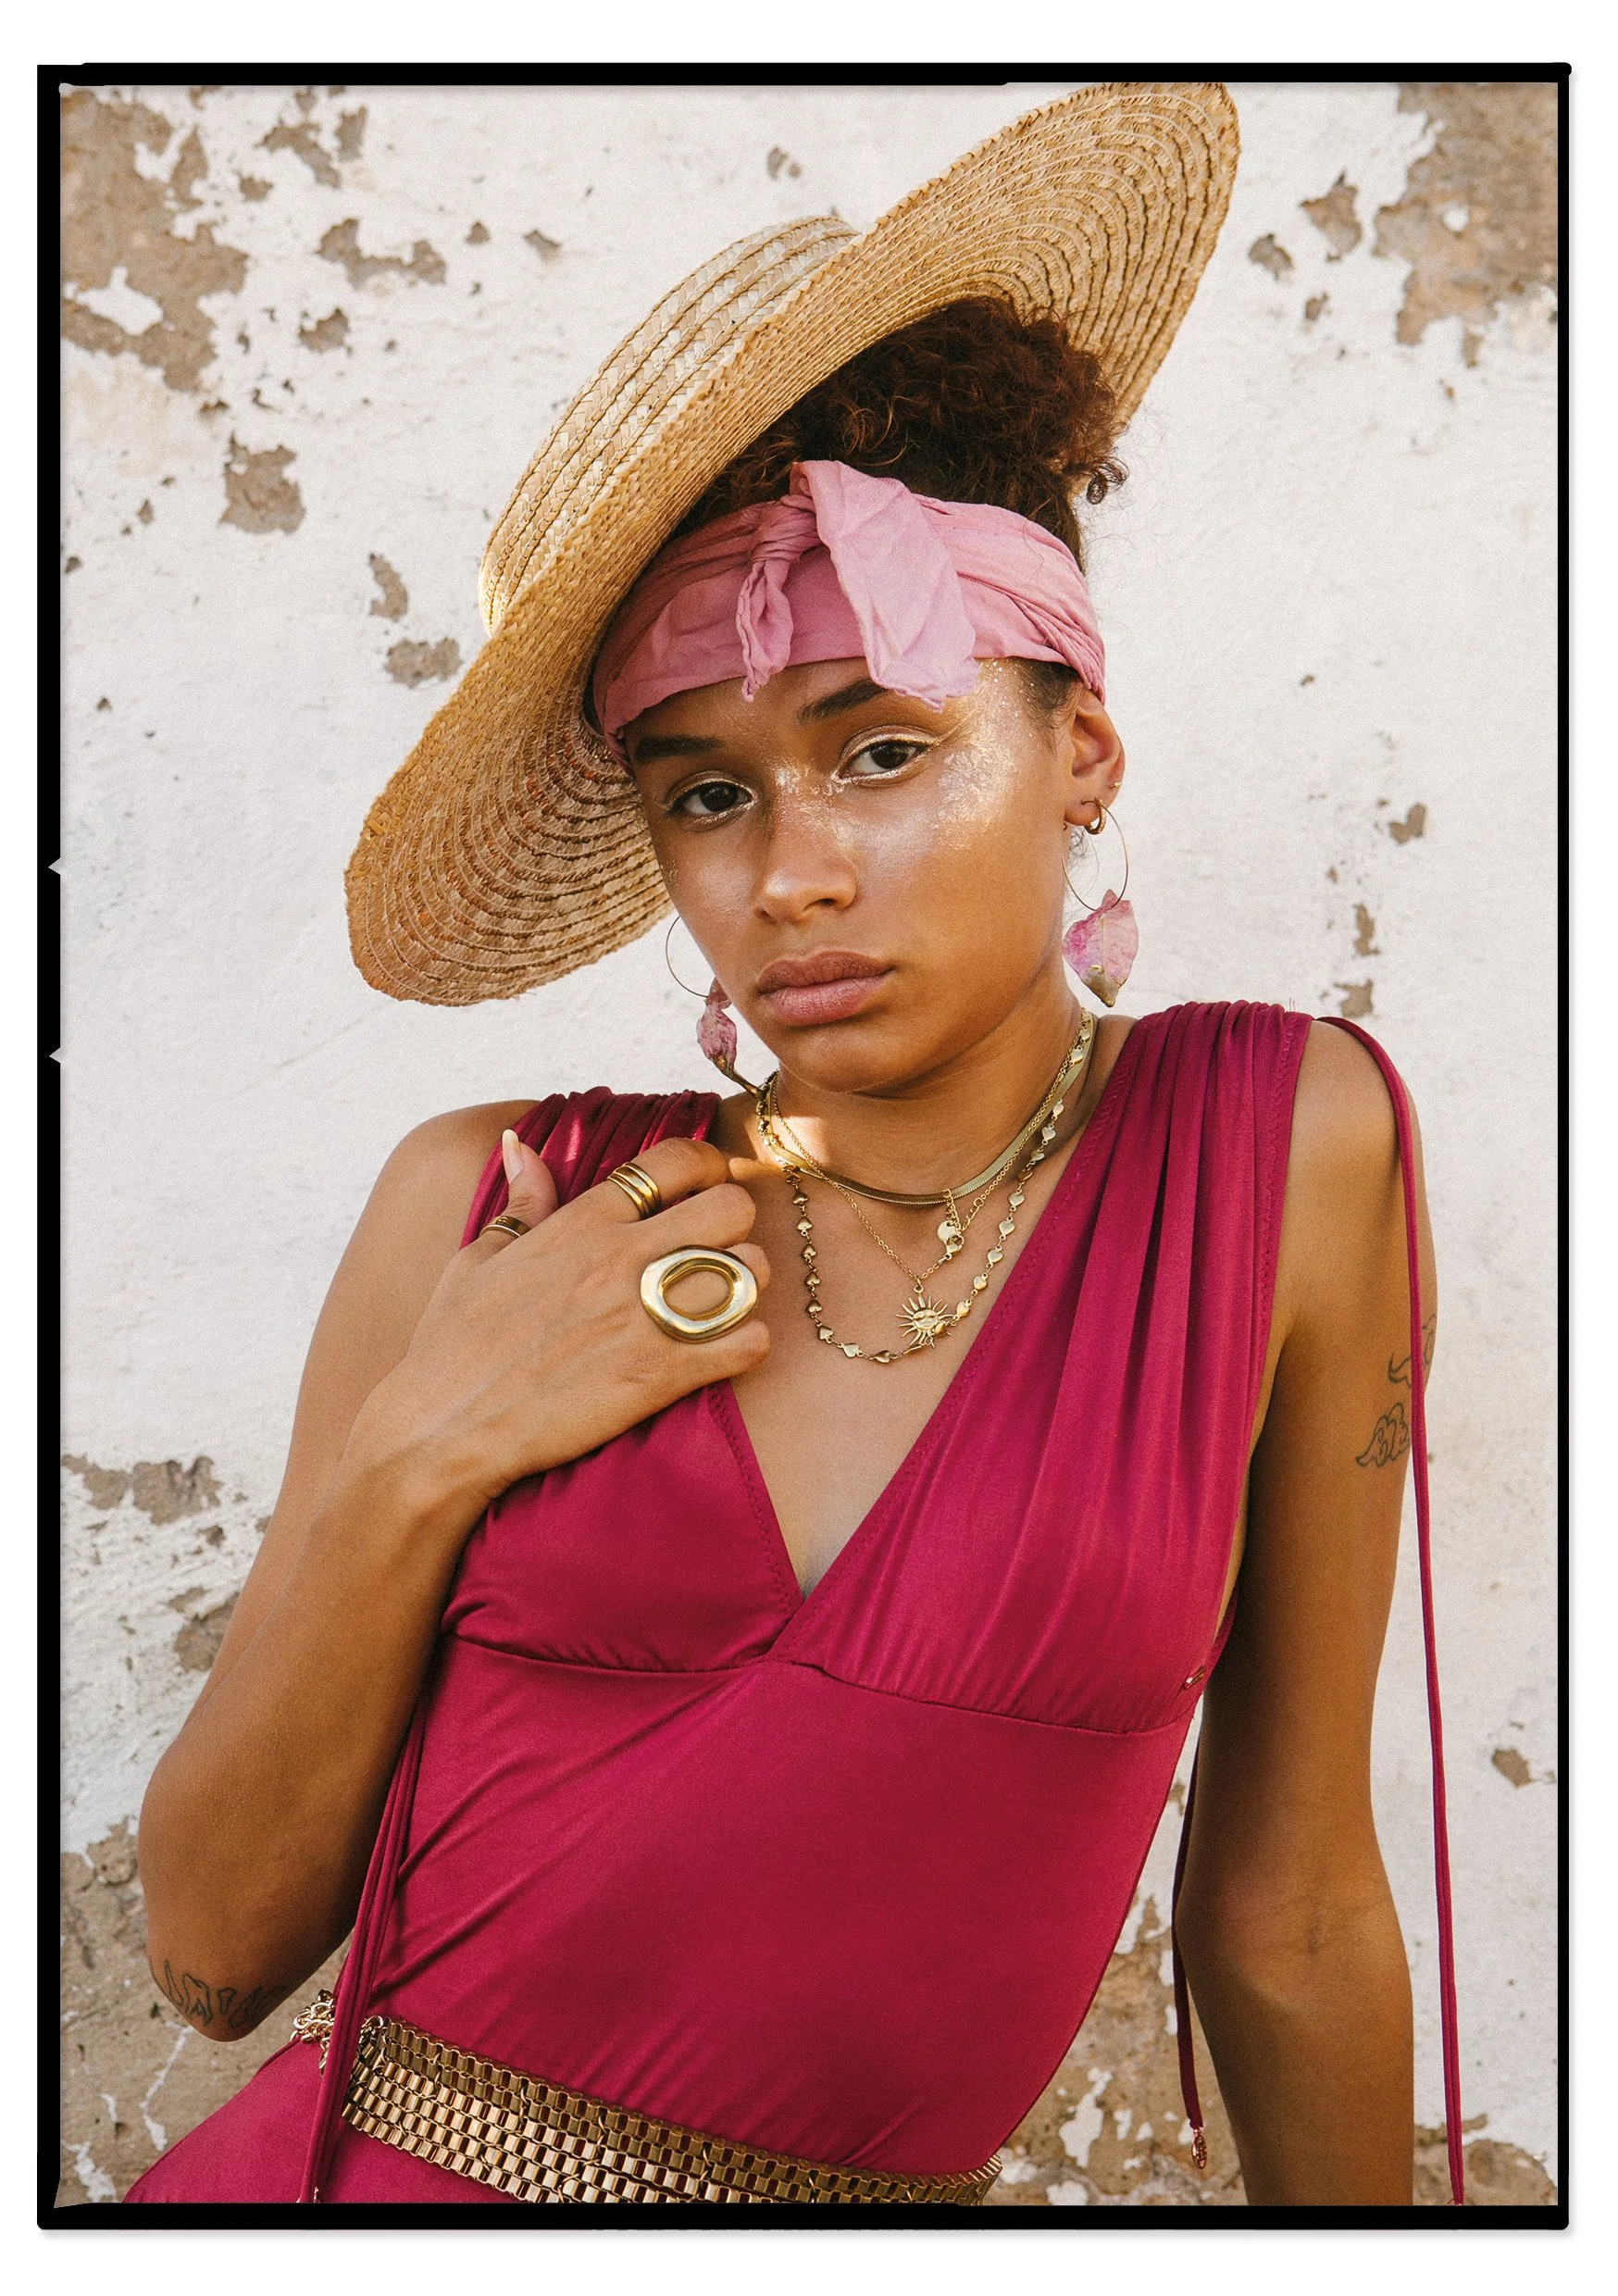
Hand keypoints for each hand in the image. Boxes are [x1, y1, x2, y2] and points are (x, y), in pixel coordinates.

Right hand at [343, 1132, 770, 1520]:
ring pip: (748, 1271)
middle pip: (731, 1208)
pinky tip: (724, 1354)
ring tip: (723, 1306)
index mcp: (582, 1223)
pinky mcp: (658, 1374)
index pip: (675, 1160)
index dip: (706, 1167)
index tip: (705, 1188)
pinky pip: (747, 1342)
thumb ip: (521, 1202)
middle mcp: (620, 1257)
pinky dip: (748, 1346)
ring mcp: (643, 1315)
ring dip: (745, 1287)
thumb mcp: (479, 1259)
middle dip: (736, 1228)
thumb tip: (521, 1144)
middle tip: (718, 1252)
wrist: (440, 1431)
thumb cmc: (453, 1347)